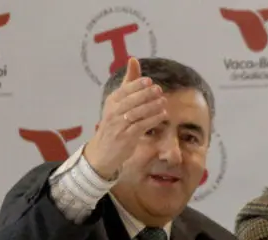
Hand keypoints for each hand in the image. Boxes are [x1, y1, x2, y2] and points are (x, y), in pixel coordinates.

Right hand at [82, 57, 166, 179]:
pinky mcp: (126, 137)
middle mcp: (113, 112)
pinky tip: (162, 115)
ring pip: (136, 113)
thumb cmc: (114, 123)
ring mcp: (119, 125)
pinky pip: (141, 126)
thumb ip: (128, 82)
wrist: (103, 151)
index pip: (124, 90)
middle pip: (130, 101)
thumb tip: (133, 59)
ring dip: (151, 107)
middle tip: (159, 90)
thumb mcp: (118, 102)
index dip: (136, 85)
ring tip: (163, 102)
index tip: (149, 81)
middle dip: (145, 94)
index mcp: (111, 102)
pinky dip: (153, 120)